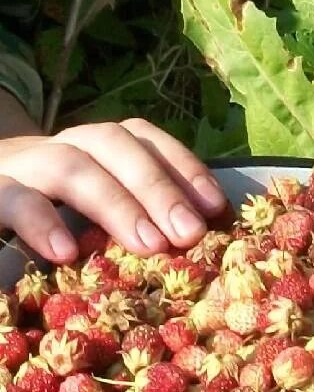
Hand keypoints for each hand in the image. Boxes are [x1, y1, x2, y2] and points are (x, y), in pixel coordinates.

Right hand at [0, 118, 226, 262]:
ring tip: (149, 244)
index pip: (143, 139)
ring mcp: (20, 168)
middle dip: (158, 187)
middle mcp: (60, 147)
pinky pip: (11, 199)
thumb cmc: (43, 213)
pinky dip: (39, 221)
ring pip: (68, 166)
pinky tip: (65, 252)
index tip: (215, 205)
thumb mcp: (91, 208)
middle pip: (113, 145)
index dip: (182, 166)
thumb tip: (197, 238)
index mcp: (92, 147)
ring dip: (115, 204)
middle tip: (190, 232)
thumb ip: (137, 214)